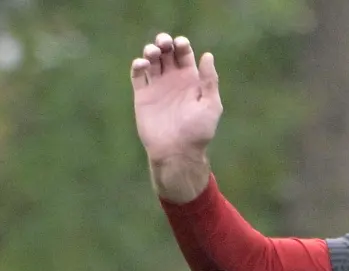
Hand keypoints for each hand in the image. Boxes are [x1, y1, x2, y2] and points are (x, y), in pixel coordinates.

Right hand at [131, 33, 221, 167]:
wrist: (176, 152)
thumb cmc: (197, 131)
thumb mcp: (211, 105)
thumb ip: (209, 81)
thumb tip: (207, 55)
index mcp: (191, 80)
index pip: (184, 54)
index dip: (181, 44)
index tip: (180, 44)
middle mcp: (173, 81)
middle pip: (166, 53)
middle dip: (164, 42)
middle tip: (163, 43)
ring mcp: (157, 87)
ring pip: (151, 60)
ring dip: (150, 51)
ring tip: (152, 53)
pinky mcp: (143, 96)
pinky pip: (137, 75)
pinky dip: (138, 65)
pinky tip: (143, 64)